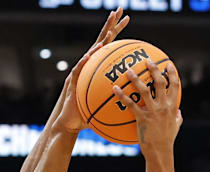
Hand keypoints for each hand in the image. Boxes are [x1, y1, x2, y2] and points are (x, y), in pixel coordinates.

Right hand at [50, 7, 129, 134]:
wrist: (68, 123)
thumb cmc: (87, 115)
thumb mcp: (107, 106)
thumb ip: (121, 99)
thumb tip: (140, 100)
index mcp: (98, 69)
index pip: (110, 46)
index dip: (118, 31)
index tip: (128, 18)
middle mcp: (89, 65)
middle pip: (102, 41)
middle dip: (110, 25)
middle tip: (118, 10)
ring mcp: (80, 71)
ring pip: (91, 52)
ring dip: (99, 41)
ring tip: (108, 31)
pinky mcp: (72, 81)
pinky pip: (79, 68)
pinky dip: (85, 60)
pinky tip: (92, 53)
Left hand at [112, 60, 182, 154]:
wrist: (159, 151)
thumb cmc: (167, 140)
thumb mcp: (176, 127)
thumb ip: (178, 117)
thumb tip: (179, 112)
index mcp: (172, 106)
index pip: (175, 85)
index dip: (172, 73)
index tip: (168, 64)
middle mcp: (163, 106)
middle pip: (160, 83)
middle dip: (154, 69)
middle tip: (147, 60)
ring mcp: (153, 111)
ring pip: (144, 90)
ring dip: (136, 79)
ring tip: (128, 70)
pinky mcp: (142, 118)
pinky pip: (130, 104)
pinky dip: (122, 95)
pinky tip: (114, 89)